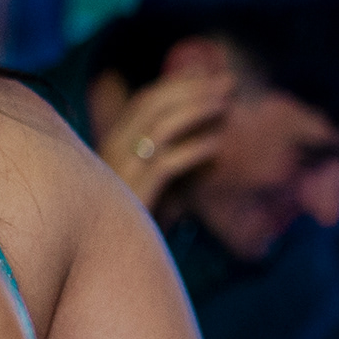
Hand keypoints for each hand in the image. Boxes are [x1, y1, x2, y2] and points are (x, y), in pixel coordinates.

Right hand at [102, 70, 229, 211]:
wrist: (114, 265)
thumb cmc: (142, 225)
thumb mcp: (160, 186)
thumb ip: (175, 159)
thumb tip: (211, 139)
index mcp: (113, 144)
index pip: (144, 101)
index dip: (179, 84)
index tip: (212, 73)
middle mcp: (109, 153)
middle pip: (149, 105)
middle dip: (191, 88)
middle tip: (229, 81)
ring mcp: (118, 174)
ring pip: (156, 129)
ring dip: (195, 111)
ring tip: (227, 104)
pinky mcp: (132, 198)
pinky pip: (164, 166)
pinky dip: (192, 151)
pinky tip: (217, 146)